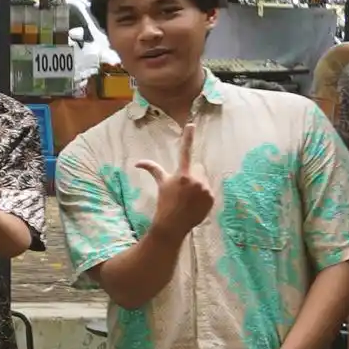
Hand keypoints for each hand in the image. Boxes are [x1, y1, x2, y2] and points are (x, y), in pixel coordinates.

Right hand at [131, 115, 215, 237]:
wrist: (173, 224)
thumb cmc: (164, 202)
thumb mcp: (161, 184)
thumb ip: (152, 169)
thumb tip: (137, 163)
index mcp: (182, 174)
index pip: (185, 152)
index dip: (188, 137)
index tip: (191, 124)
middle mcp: (195, 180)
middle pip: (198, 168)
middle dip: (193, 175)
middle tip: (183, 189)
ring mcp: (205, 189)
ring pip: (204, 179)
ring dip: (198, 185)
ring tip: (189, 198)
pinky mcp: (211, 198)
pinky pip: (209, 190)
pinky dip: (203, 195)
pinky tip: (195, 204)